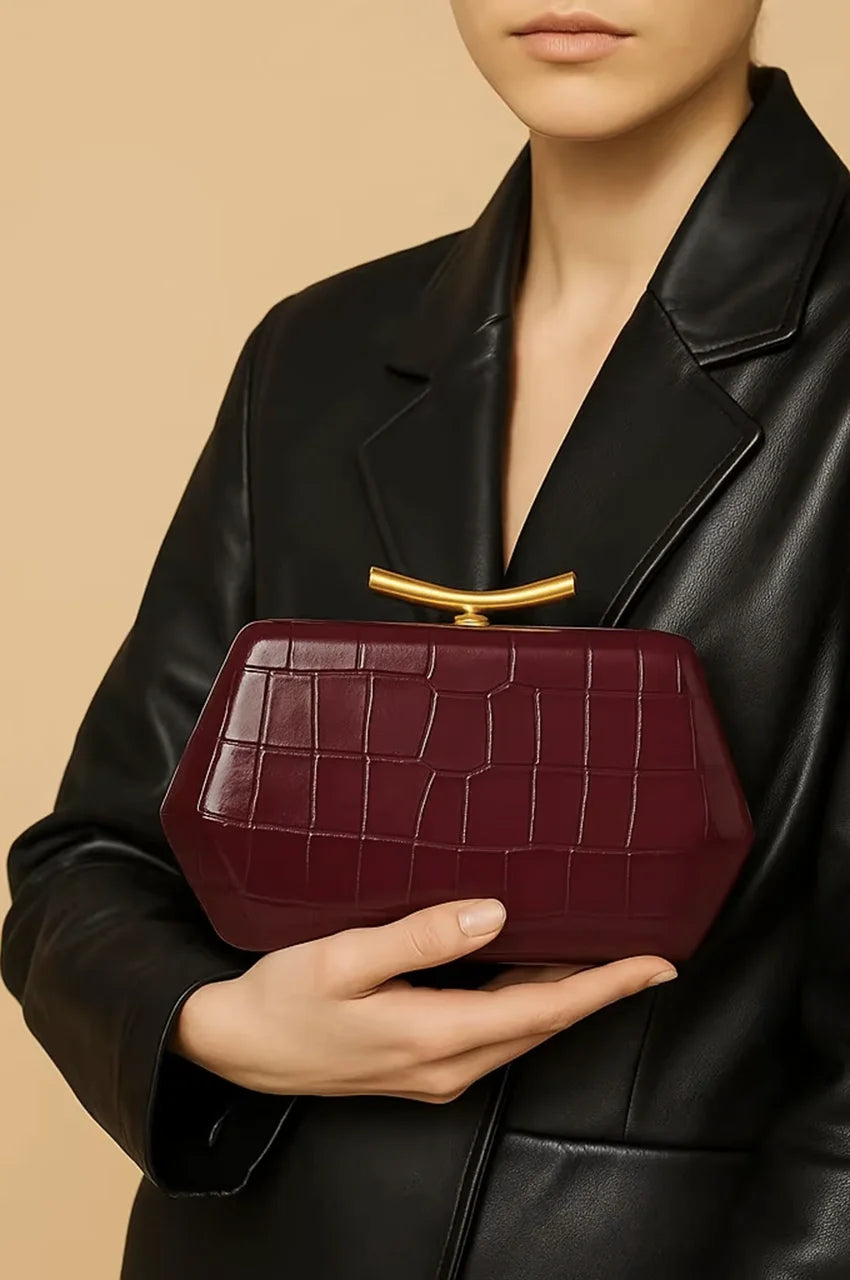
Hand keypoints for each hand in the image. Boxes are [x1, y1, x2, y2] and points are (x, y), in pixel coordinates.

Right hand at [172, 899, 676, 1104]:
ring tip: (605, 959)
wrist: (238, 1050)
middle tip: (647, 953)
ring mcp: (438, 1074)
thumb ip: (423, 937)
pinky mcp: (424, 1068)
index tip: (657, 965)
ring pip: (524, 1032)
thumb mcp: (345, 957)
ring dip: (567, 997)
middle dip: (599, 991)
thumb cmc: (285, 998)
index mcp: (436, 1036)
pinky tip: (535, 975)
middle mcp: (449, 1065)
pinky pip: (497, 1035)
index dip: (605, 987)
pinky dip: (529, 1005)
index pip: (545, 1010)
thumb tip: (495, 914)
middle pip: (545, 1025)